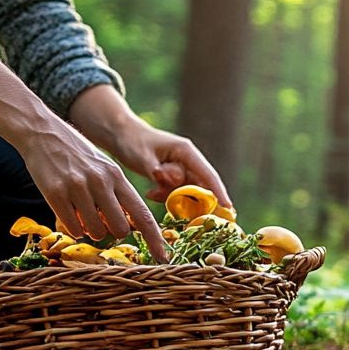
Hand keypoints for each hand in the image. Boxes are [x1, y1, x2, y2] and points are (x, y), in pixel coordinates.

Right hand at [18, 118, 169, 261]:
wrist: (43, 133)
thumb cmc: (77, 155)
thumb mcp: (105, 168)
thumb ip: (118, 193)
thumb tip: (131, 226)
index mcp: (117, 176)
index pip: (143, 213)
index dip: (154, 238)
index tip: (163, 257)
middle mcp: (101, 182)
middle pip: (120, 228)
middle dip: (113, 231)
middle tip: (101, 219)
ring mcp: (78, 188)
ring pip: (96, 231)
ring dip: (91, 230)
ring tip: (83, 212)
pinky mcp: (55, 193)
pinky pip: (73, 228)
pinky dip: (74, 227)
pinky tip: (69, 212)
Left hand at [68, 86, 232, 208]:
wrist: (121, 135)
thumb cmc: (132, 142)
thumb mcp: (143, 157)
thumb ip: (158, 171)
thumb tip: (173, 182)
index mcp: (186, 151)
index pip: (207, 174)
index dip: (218, 192)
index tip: (228, 207)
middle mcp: (189, 160)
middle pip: (202, 185)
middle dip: (195, 200)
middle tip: (187, 214)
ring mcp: (183, 167)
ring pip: (188, 190)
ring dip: (174, 197)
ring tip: (154, 193)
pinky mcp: (175, 175)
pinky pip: (177, 191)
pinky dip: (166, 195)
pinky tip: (151, 192)